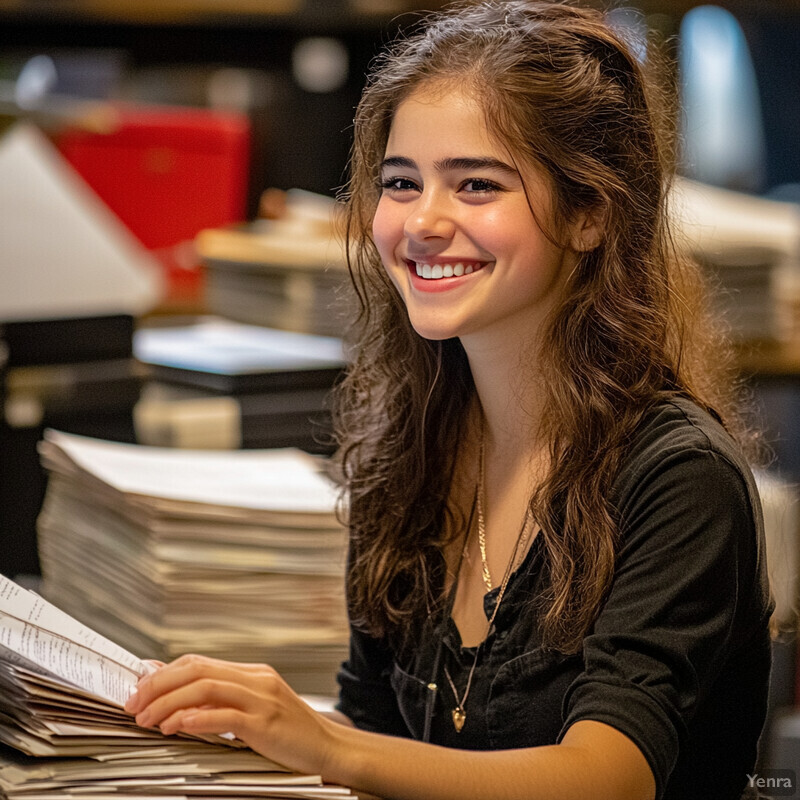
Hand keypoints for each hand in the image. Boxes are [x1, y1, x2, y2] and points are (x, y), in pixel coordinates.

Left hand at [124, 654, 338, 776]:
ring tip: (148, 720)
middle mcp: (256, 678)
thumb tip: (180, 701)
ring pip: (206, 687)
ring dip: (169, 702)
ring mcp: (263, 698)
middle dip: (159, 685)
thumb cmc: (291, 736)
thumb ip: (223, 703)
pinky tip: (177, 727)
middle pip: (198, 669)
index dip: (164, 673)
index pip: (199, 661)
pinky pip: (225, 714)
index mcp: (252, 673)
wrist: (330, 749)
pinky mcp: (266, 722)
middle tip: (134, 705)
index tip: (139, 691)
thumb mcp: (255, 713)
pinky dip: (196, 718)